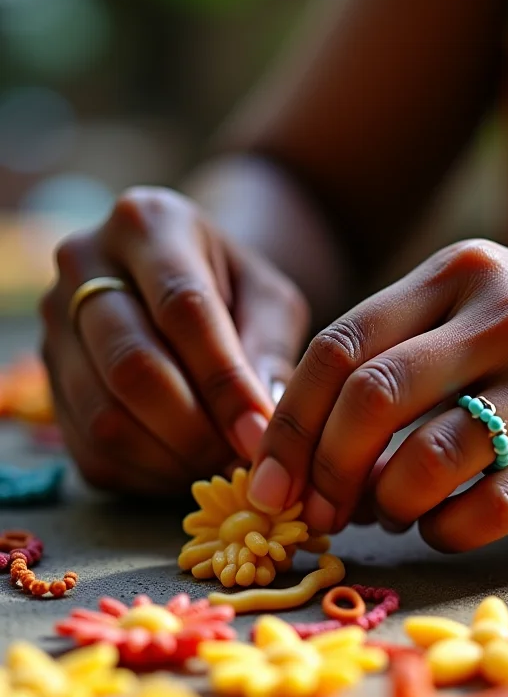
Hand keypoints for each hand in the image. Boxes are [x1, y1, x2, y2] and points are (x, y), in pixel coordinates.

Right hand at [41, 187, 308, 493]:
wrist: (182, 285)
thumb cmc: (236, 291)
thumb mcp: (270, 300)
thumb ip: (270, 349)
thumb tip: (263, 422)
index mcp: (148, 224)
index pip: (183, 309)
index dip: (225, 381)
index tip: (262, 433)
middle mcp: (84, 265)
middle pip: (131, 366)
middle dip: (197, 429)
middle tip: (245, 458)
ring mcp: (54, 326)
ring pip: (104, 416)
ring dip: (172, 458)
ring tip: (222, 464)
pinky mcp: (48, 381)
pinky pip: (90, 449)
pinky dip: (146, 473)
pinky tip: (188, 468)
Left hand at [247, 240, 507, 550]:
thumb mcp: (478, 309)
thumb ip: (400, 355)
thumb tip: (313, 444)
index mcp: (457, 275)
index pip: (340, 346)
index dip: (290, 422)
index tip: (270, 480)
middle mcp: (503, 316)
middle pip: (371, 398)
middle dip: (324, 469)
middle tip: (315, 513)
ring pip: (429, 457)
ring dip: (387, 503)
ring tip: (388, 513)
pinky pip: (492, 505)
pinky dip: (448, 529)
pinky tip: (442, 527)